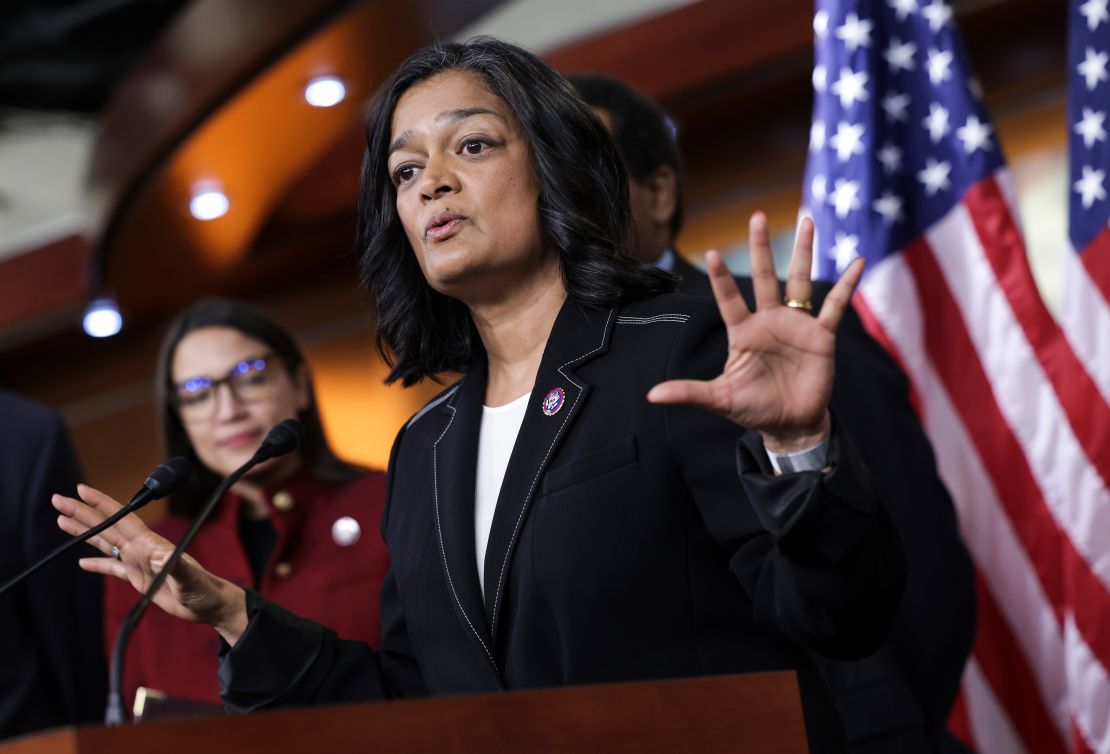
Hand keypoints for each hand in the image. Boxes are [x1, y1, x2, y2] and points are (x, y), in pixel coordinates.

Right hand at [53, 484, 246, 643]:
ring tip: (62, 521)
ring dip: (84, 532)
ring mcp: (138, 562)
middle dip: (82, 512)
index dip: (102, 504)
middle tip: (58, 499)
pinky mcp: (139, 578)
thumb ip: (175, 566)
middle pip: (106, 526)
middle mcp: (141, 549)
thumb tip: (161, 556)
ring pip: (105, 543)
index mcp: (149, 544)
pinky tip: (82, 562)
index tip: (81, 489)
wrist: (208, 604)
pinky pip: (112, 568)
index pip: (121, 518)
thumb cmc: (202, 589)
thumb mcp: (189, 578)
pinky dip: (97, 564)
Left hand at [647, 213, 863, 452]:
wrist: (790, 424)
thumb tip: (652, 396)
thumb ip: (689, 392)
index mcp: (743, 332)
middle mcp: (769, 321)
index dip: (721, 278)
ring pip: (800, 281)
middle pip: (765, 277)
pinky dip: (847, 285)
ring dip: (803, 252)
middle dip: (761, 248)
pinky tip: (857, 262)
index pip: (728, 299)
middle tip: (756, 216)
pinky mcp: (821, 336)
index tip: (711, 253)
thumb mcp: (720, 399)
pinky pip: (836, 306)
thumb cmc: (753, 409)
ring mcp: (796, 325)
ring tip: (806, 221)